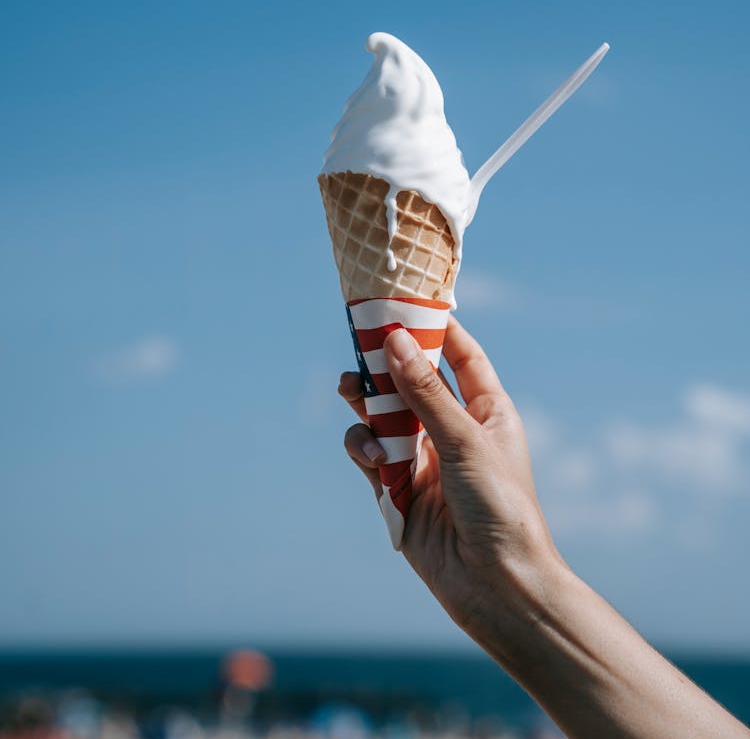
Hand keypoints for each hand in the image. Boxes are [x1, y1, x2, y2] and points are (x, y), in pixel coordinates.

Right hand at [338, 316, 560, 654]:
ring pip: (383, 415)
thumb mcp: (464, 439)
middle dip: (384, 362)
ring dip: (366, 402)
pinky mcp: (398, 491)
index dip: (434, 326)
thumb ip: (424, 391)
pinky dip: (364, 449)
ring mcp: (424, 460)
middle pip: (411, 379)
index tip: (404, 299)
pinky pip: (370, 454)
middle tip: (357, 342)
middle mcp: (454, 429)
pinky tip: (371, 460)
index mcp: (486, 410)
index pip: (460, 354)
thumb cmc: (500, 508)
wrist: (496, 587)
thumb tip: (392, 340)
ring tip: (351, 390)